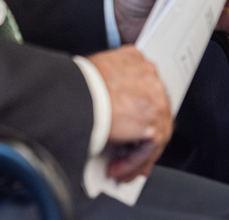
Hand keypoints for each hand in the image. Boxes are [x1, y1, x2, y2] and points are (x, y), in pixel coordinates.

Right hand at [87, 46, 171, 181]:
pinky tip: (118, 169)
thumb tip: (112, 115)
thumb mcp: (96, 78)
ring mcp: (156, 97)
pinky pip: (149, 148)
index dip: (136, 113)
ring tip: (119, 168)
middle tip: (125, 154)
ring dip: (136, 154)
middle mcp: (149, 74)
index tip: (128, 128)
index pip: (144, 89)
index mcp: (135, 59)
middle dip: (140, 135)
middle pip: (154, 110)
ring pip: (155, 131)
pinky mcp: (154, 121)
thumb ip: (111, 91)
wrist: (72, 96)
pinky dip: (134, 162)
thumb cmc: (76, 87)